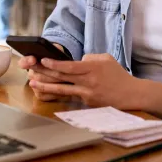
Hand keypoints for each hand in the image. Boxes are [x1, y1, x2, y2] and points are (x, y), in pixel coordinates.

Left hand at [28, 53, 142, 109]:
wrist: (130, 94)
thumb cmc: (118, 75)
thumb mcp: (107, 59)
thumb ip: (90, 58)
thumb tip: (77, 61)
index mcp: (93, 68)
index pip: (70, 66)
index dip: (55, 64)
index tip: (43, 60)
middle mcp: (88, 82)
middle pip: (62, 77)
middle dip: (45, 73)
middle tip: (31, 70)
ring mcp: (87, 94)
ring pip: (62, 89)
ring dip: (46, 86)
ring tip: (33, 83)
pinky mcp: (87, 103)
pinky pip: (71, 96)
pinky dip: (59, 93)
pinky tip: (49, 91)